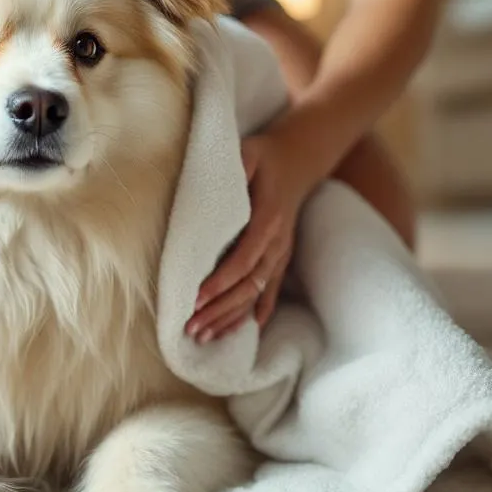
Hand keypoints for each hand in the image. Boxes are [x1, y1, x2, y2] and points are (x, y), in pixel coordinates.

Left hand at [185, 132, 315, 342]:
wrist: (299, 157)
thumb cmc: (265, 155)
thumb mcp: (247, 153)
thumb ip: (234, 169)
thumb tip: (215, 185)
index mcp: (268, 220)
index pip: (242, 260)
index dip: (220, 282)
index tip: (197, 299)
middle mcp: (277, 242)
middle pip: (247, 286)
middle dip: (220, 311)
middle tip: (192, 330)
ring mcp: (281, 252)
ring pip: (257, 294)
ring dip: (232, 317)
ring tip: (206, 337)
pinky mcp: (280, 256)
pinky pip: (269, 290)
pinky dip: (258, 311)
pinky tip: (247, 330)